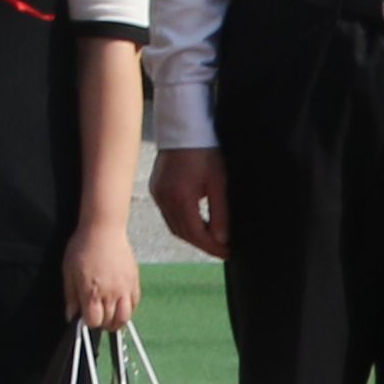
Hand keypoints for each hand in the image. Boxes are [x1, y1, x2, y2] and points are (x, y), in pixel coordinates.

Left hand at [64, 217, 142, 332]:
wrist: (104, 228)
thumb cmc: (82, 247)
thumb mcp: (68, 270)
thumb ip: (70, 296)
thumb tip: (71, 316)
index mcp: (92, 291)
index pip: (94, 321)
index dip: (88, 322)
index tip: (85, 317)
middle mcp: (111, 293)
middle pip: (109, 322)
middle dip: (101, 323)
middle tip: (96, 317)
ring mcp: (125, 288)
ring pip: (126, 317)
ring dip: (117, 322)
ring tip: (109, 317)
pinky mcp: (135, 282)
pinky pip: (135, 304)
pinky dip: (128, 310)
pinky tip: (120, 305)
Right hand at [149, 145, 230, 259]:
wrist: (183, 130)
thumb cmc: (205, 152)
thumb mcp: (219, 183)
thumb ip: (220, 213)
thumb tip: (223, 239)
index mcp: (180, 197)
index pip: (196, 234)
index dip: (213, 247)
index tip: (228, 253)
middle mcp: (165, 199)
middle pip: (184, 234)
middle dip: (204, 245)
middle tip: (222, 250)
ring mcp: (157, 194)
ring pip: (174, 227)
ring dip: (192, 236)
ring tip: (211, 240)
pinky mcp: (155, 190)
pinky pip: (168, 215)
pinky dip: (182, 224)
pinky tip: (195, 224)